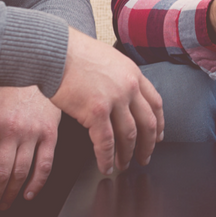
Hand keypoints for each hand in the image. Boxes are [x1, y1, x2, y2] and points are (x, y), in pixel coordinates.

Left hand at [0, 85, 60, 214]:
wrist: (35, 72)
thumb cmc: (7, 93)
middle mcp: (10, 130)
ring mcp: (31, 132)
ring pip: (20, 172)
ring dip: (11, 194)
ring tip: (4, 203)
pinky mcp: (50, 133)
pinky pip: (44, 164)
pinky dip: (37, 183)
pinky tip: (28, 193)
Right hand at [50, 28, 163, 175]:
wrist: (57, 51)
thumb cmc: (74, 52)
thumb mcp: (107, 58)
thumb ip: (118, 76)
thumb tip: (119, 96)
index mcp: (132, 72)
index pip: (155, 102)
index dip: (159, 123)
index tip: (158, 135)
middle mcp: (128, 86)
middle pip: (147, 123)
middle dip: (148, 145)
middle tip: (144, 157)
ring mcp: (114, 99)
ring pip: (129, 136)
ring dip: (127, 155)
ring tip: (123, 165)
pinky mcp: (96, 112)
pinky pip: (106, 143)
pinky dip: (106, 158)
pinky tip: (105, 165)